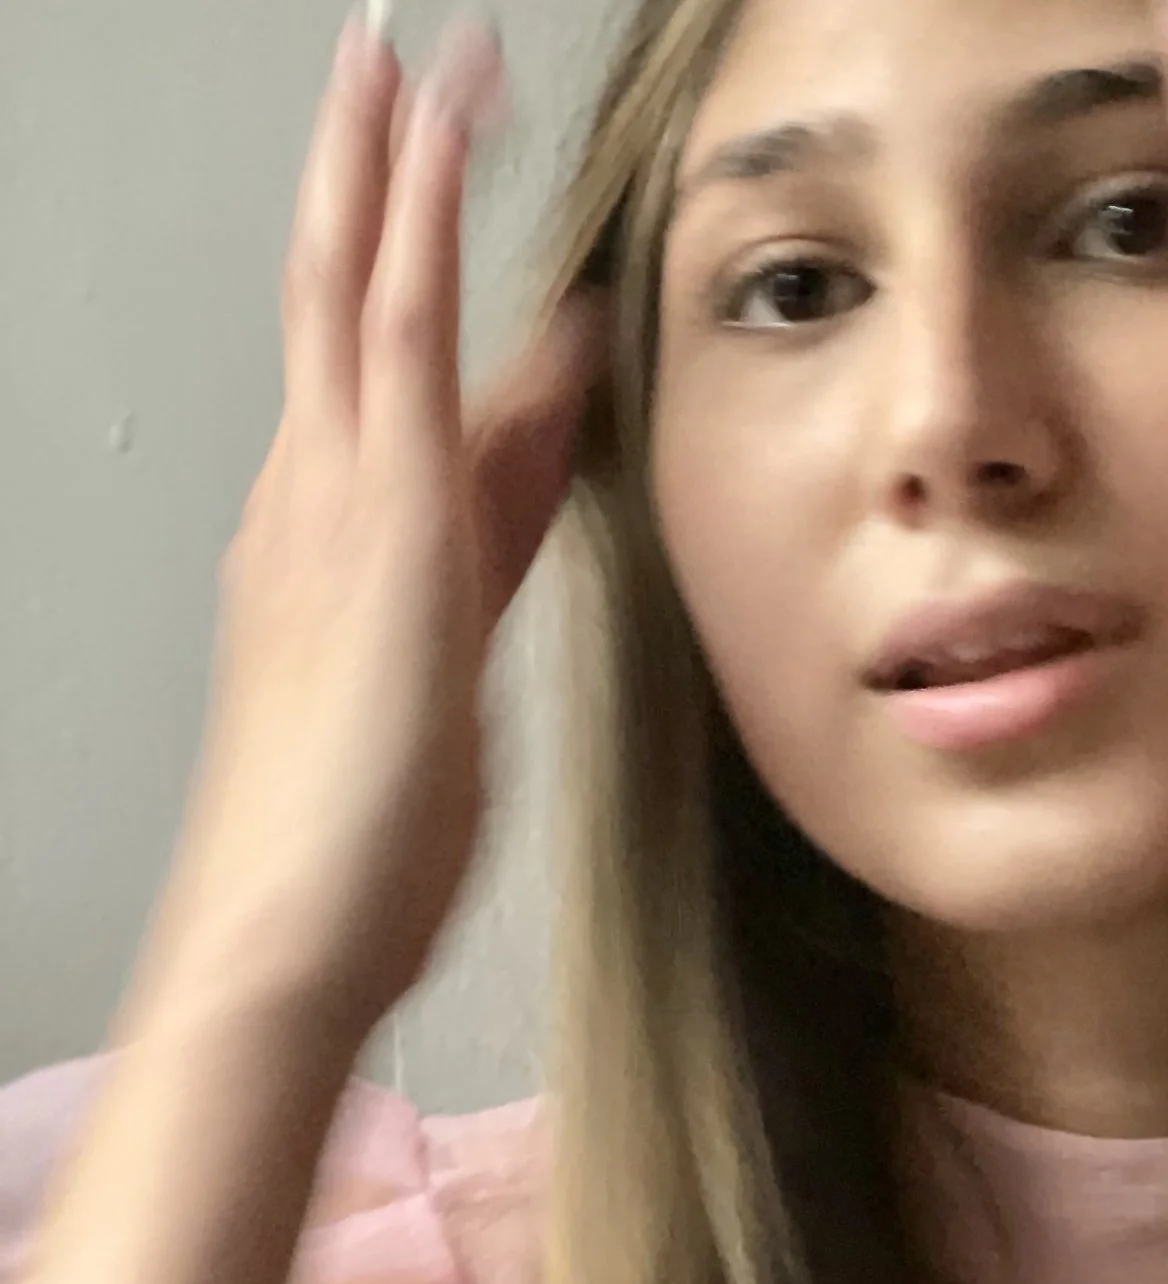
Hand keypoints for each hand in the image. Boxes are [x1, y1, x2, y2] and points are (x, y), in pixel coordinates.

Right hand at [156, 15, 605, 1036]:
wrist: (288, 928)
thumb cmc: (358, 853)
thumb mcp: (439, 704)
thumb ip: (470, 598)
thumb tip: (495, 534)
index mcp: (343, 550)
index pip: (405, 392)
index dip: (438, 294)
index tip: (480, 224)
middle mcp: (321, 501)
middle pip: (349, 304)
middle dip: (382, 182)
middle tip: (412, 65)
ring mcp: (335, 497)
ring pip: (363, 288)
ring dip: (396, 168)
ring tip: (422, 57)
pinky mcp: (374, 511)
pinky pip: (400, 331)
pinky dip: (420, 226)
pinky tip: (445, 140)